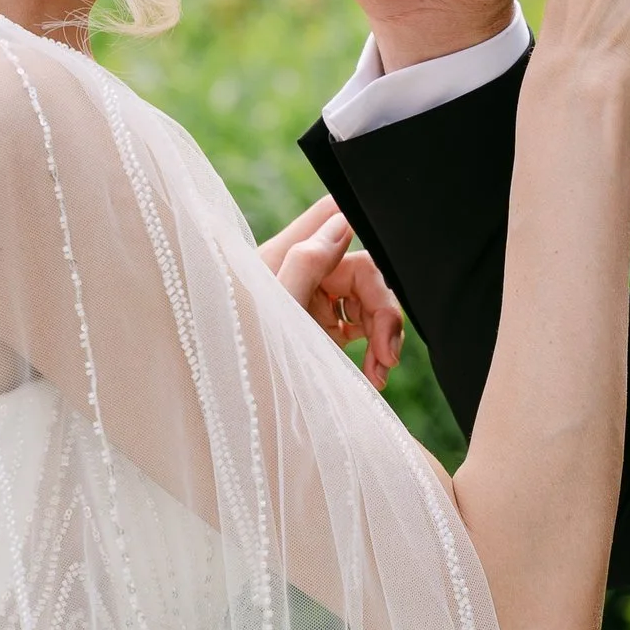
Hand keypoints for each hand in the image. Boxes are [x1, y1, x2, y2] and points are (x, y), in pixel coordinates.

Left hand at [257, 198, 404, 392]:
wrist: (240, 412)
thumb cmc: (247, 358)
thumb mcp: (276, 308)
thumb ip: (307, 261)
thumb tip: (344, 221)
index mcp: (286, 256)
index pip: (333, 217)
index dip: (364, 228)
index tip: (386, 264)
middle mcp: (304, 275)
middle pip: (364, 270)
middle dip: (384, 310)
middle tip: (388, 354)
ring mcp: (316, 303)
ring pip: (370, 302)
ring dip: (384, 336)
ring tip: (381, 373)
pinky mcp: (324, 332)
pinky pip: (364, 328)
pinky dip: (376, 350)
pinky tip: (374, 376)